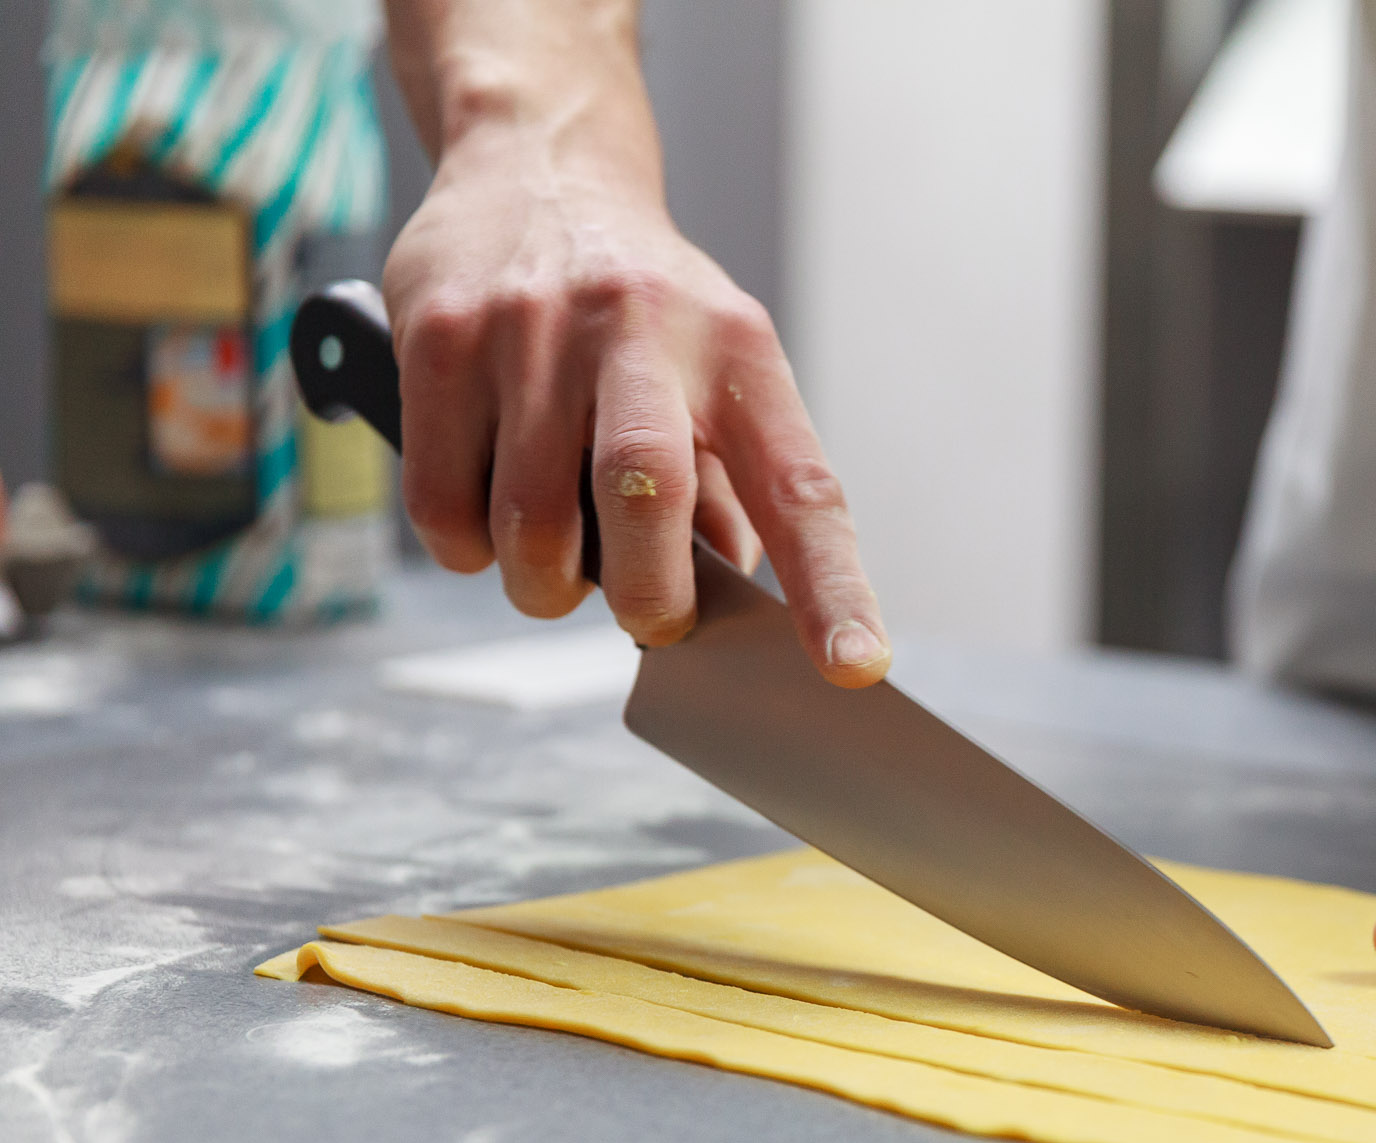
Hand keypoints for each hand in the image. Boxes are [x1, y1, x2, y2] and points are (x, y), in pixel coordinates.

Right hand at [381, 129, 887, 679]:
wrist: (538, 161)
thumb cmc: (642, 305)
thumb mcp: (717, 372)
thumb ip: (735, 488)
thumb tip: (735, 599)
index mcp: (735, 352)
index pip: (801, 487)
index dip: (831, 588)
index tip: (856, 667)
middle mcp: (639, 330)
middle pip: (645, 498)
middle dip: (646, 597)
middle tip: (648, 615)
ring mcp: (530, 330)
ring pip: (530, 526)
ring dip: (544, 583)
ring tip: (556, 553)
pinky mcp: (439, 339)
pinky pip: (443, 507)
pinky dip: (467, 548)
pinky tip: (487, 514)